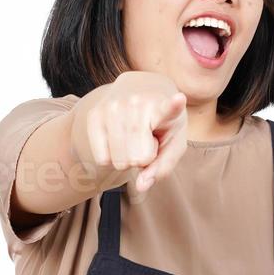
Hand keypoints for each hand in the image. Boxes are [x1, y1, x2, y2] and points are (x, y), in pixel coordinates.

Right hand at [74, 71, 188, 202]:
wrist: (139, 88)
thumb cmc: (162, 124)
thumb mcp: (173, 143)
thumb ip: (163, 166)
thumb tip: (141, 186)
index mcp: (164, 107)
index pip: (168, 109)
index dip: (173, 106)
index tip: (179, 99)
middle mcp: (137, 103)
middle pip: (137, 159)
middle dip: (143, 159)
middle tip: (147, 141)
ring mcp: (113, 107)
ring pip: (118, 161)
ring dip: (127, 158)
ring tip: (134, 138)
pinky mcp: (94, 114)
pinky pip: (102, 158)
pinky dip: (111, 157)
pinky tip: (118, 139)